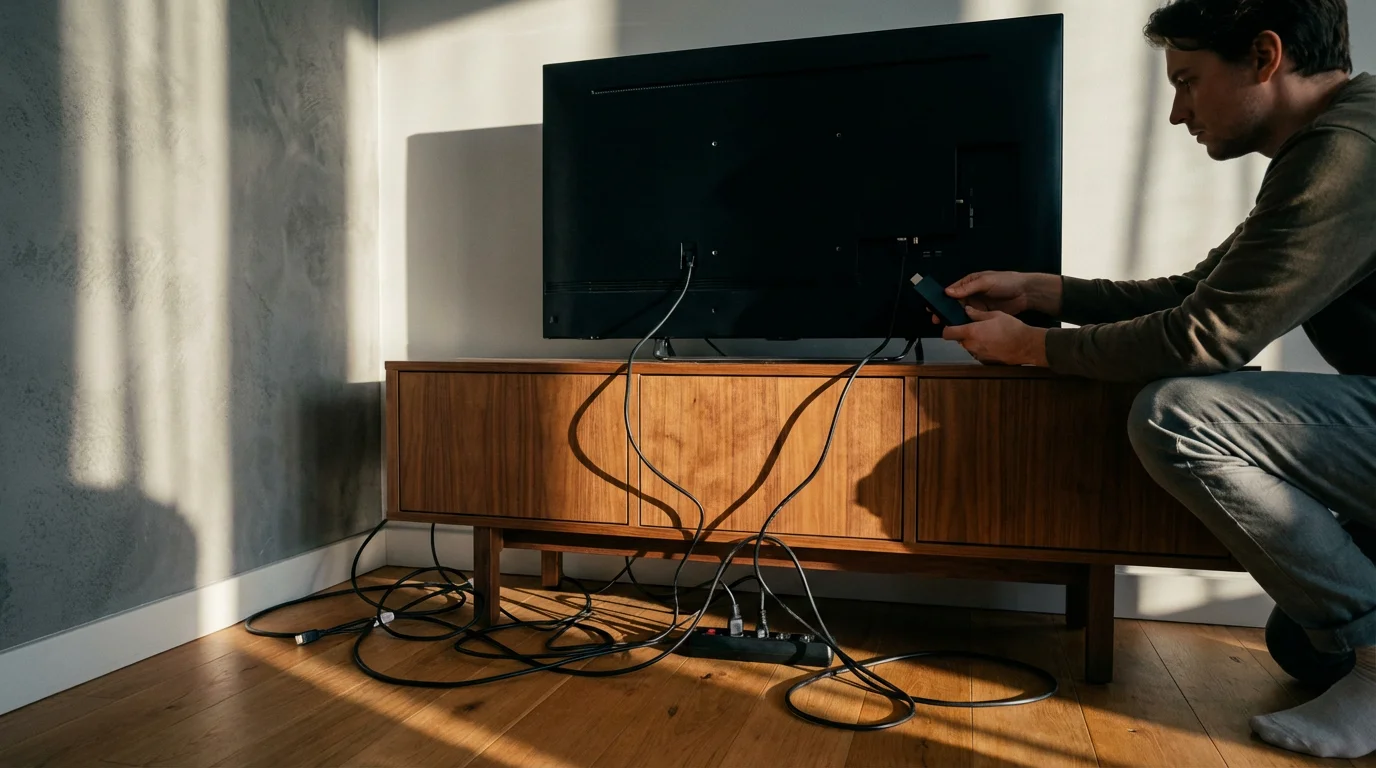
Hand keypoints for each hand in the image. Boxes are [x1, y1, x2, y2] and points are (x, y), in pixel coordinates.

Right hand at [928, 271, 1062, 326]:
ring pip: (961, 312)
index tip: (932, 306)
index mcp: (969, 283)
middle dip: (945, 311)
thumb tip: (949, 291)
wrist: (1025, 293)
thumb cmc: (1007, 281)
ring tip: (946, 325)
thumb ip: (967, 287)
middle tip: (936, 319)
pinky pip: (971, 319)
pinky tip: (960, 328)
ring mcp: (977, 305)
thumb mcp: (986, 282)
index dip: (941, 298)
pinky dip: (965, 324)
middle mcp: (971, 294)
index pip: (951, 290)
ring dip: (954, 318)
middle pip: (954, 303)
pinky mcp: (984, 314)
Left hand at [941, 307, 1048, 365]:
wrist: (1026, 346)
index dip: (947, 328)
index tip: (950, 325)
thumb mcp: (995, 315)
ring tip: (988, 334)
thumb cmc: (1012, 328)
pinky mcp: (985, 361)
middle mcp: (971, 345)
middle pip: (959, 339)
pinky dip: (982, 347)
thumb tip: (967, 310)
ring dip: (973, 341)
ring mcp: (977, 355)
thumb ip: (977, 313)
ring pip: (969, 346)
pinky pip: (978, 352)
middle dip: (964, 333)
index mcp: (971, 332)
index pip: (947, 333)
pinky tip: (993, 342)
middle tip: (976, 326)